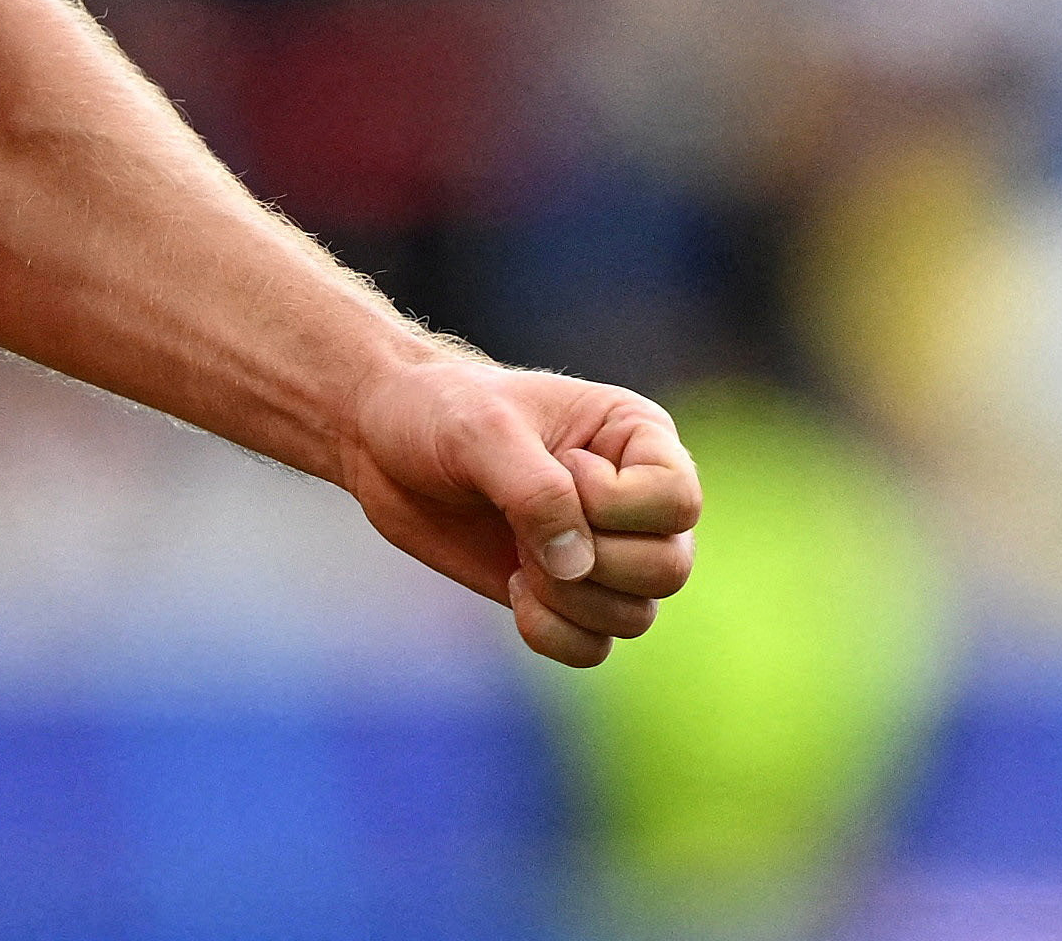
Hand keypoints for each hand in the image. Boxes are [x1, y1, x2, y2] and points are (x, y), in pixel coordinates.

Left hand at [338, 355, 700, 666]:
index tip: (560, 465)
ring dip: (566, 597)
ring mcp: (605, 552)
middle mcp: (635, 500)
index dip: (616, 504)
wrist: (382, 441)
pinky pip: (592, 649)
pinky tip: (513, 586)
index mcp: (637, 437)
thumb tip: (578, 568)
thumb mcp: (481, 432)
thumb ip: (535, 493)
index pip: (679, 500)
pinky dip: (553, 631)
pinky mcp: (566, 595)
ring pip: (635, 616)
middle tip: (525, 520)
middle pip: (669, 568)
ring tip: (516, 551)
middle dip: (591, 558)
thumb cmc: (438, 412)